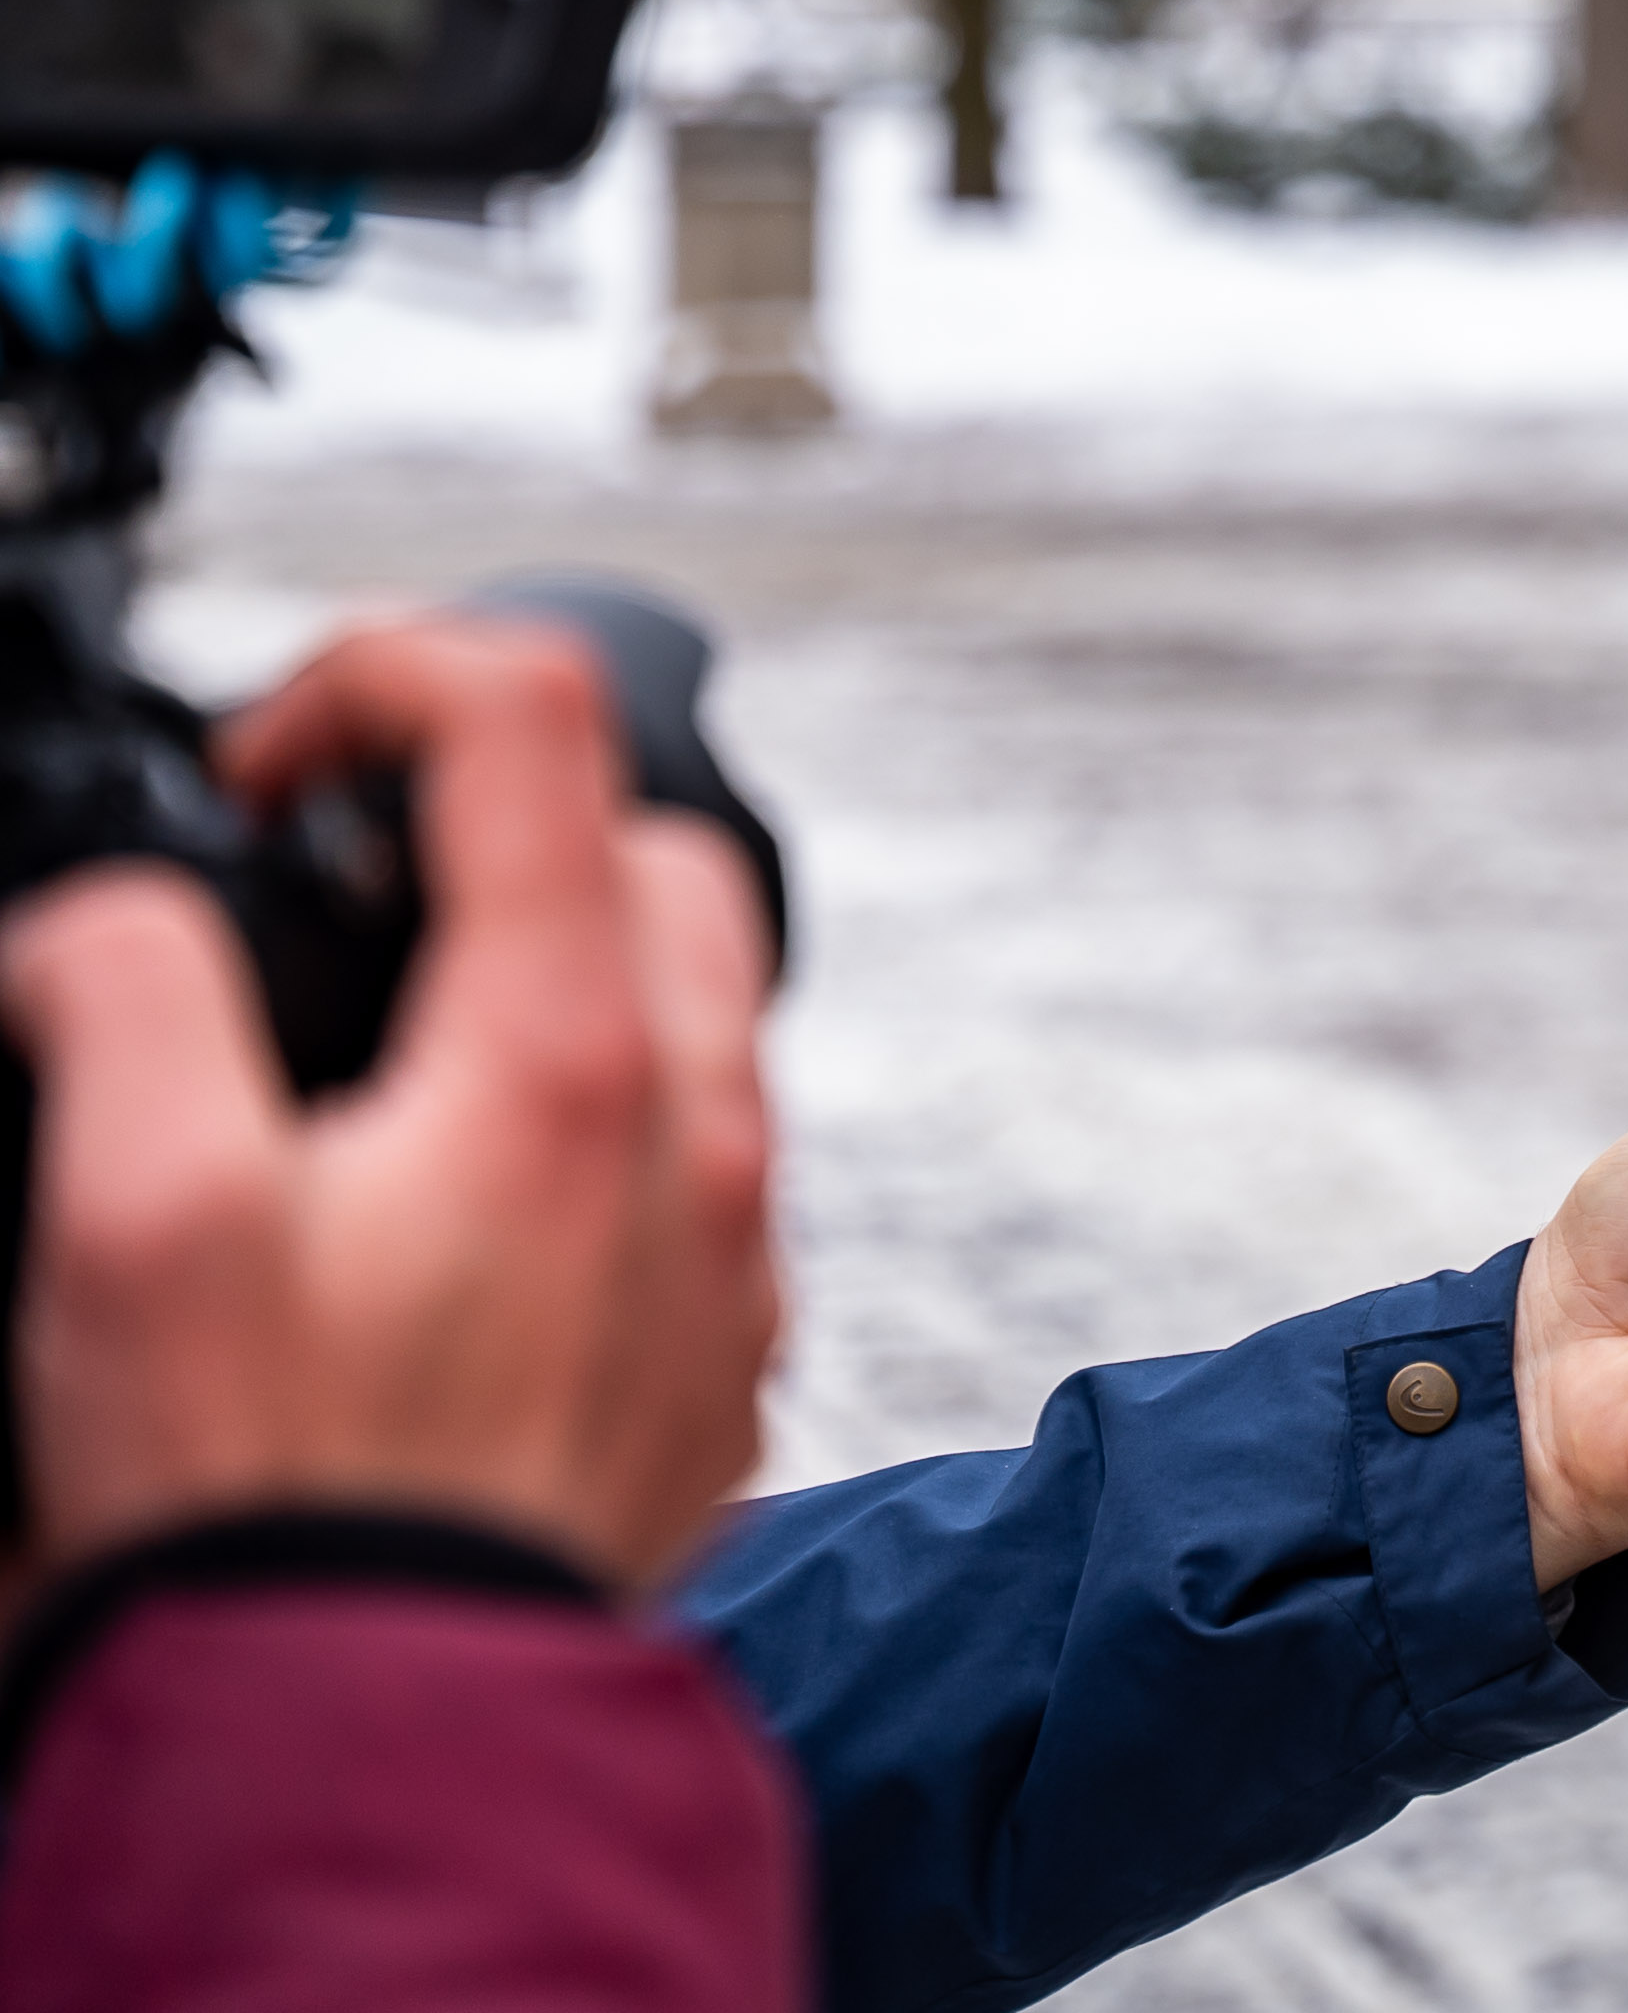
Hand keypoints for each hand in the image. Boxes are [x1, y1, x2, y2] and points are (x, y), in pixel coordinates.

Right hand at [2, 616, 783, 1591]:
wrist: (374, 1744)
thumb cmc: (267, 1506)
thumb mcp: (132, 1210)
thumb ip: (126, 997)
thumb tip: (107, 914)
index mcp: (566, 1053)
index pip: (533, 712)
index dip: (373, 675)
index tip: (264, 771)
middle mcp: (696, 1134)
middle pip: (644, 846)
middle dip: (490, 823)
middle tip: (332, 899)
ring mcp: (726, 1249)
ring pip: (687, 1014)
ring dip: (547, 984)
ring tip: (379, 1064)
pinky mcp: (717, 1356)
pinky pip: (686, 1178)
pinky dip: (579, 1142)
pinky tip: (445, 1225)